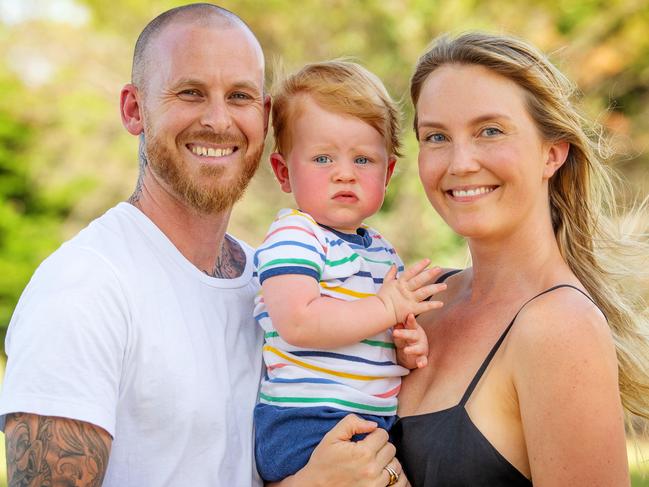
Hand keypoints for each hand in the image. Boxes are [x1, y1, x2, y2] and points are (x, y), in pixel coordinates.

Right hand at [280, 414, 407, 486]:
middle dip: (381, 446)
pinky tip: (381, 473)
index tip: (365, 438)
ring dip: (386, 461)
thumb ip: (352, 423)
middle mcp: (372, 469)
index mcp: (363, 452)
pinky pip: (397, 483)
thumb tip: (372, 424)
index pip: (383, 434)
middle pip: (391, 448)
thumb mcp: (332, 437)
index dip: (374, 434)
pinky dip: (392, 476)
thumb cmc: (323, 462)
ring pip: (395, 465)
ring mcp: (376, 484)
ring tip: (373, 462)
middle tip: (368, 450)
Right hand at [377, 259, 445, 323]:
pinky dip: (433, 305)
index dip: (420, 266)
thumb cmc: (383, 297)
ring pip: (424, 292)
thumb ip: (391, 273)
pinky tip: (441, 303)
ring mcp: (409, 299)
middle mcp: (406, 290)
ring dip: (435, 289)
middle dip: (429, 274)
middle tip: (439, 268)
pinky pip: (424, 307)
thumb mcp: (386, 283)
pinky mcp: (412, 309)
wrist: (380, 312)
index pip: (411, 272)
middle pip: (419, 280)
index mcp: (400, 282)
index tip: (428, 260)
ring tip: (444, 286)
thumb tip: (394, 264)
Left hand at [394, 313, 428, 368]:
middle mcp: (419, 337)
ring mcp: (421, 348)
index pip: (411, 324)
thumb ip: (399, 327)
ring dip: (412, 349)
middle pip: (412, 335)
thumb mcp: (402, 332)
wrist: (412, 352)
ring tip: (406, 350)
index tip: (409, 315)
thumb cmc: (406, 338)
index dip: (410, 320)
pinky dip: (422, 362)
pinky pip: (423, 360)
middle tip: (394, 332)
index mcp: (414, 329)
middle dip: (404, 334)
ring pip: (417, 348)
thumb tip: (395, 322)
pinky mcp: (422, 358)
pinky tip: (421, 365)